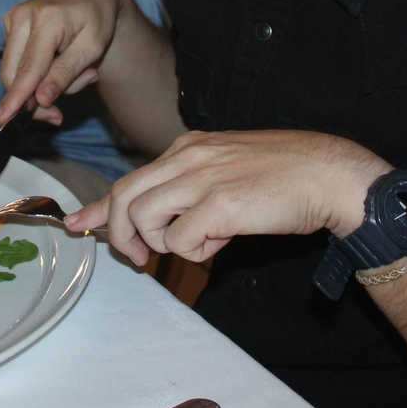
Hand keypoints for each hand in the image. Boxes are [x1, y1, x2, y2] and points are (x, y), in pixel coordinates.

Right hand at [0, 0, 123, 126]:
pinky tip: (59, 62)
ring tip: (75, 75)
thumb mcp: (92, 48)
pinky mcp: (10, 24)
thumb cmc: (97, 18)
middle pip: (13, 74)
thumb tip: (40, 99)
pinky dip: (34, 72)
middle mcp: (22, 16)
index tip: (2, 119)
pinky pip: (16, 61)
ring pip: (13, 71)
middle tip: (57, 115)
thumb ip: (65, 73)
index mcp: (46, 18)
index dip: (17, 97)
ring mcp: (13, 19)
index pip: (29, 67)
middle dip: (32, 100)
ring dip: (38, 85)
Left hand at [65, 130, 392, 264]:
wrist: (329, 174)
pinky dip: (196, 251)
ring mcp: (202, 178)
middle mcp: (188, 157)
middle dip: (121, 236)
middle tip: (141, 260)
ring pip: (145, 220)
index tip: (76, 223)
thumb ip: (192, 190)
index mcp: (189, 147)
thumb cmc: (285, 177)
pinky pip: (181, 240)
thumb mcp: (227, 171)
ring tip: (203, 243)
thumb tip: (165, 228)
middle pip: (125, 199)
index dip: (99, 207)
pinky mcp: (220, 203)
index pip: (130, 178)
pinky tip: (225, 240)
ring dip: (165, 245)